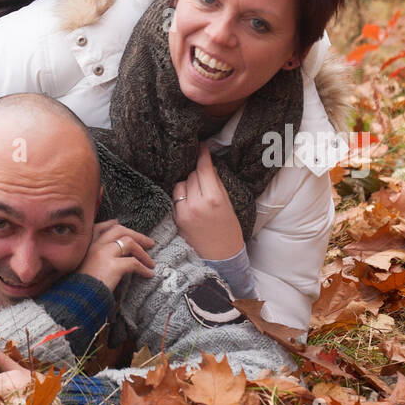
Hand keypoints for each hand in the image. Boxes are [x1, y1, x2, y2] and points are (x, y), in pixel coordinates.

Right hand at [78, 219, 154, 292]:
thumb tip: (111, 256)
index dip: (111, 225)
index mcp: (87, 245)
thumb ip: (94, 259)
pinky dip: (144, 269)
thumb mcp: (83, 267)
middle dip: (137, 235)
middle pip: (119, 230)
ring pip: (128, 242)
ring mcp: (104, 254)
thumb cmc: (80, 287)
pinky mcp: (112, 266)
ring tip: (151, 263)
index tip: (119, 224)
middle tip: (149, 243)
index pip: (101, 227)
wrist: (77, 299)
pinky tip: (148, 274)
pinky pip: (134, 263)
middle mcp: (95, 246)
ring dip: (143, 252)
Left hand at [172, 145, 243, 260]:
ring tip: (197, 193)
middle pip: (192, 175)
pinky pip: (175, 197)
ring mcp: (184, 212)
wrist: (221, 259)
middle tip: (204, 179)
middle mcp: (197, 204)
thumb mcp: (228, 205)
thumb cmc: (229, 231)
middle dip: (198, 174)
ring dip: (188, 184)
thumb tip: (207, 166)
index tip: (202, 146)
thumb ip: (216, 184)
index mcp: (214, 199)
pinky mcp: (176, 219)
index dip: (202, 155)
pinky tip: (189, 201)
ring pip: (181, 184)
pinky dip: (181, 195)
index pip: (204, 169)